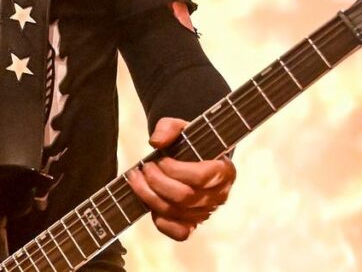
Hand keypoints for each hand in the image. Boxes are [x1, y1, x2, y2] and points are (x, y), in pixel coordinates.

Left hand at [125, 117, 235, 240]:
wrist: (194, 158)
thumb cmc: (191, 143)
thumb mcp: (182, 128)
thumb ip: (169, 127)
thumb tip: (156, 142)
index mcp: (224, 171)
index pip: (200, 177)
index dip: (174, 170)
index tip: (159, 159)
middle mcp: (219, 196)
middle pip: (184, 197)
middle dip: (157, 182)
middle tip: (144, 168)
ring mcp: (206, 212)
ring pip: (175, 212)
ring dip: (149, 196)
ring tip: (136, 179)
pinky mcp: (193, 224)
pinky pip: (179, 233)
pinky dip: (161, 221)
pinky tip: (148, 202)